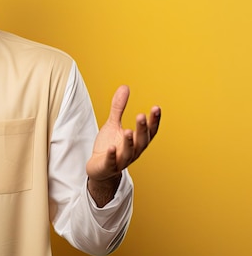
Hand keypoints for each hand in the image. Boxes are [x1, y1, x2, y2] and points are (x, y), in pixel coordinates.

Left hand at [86, 85, 160, 204]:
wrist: (99, 168)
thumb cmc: (109, 145)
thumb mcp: (113, 124)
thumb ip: (118, 108)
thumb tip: (125, 87)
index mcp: (137, 141)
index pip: (150, 131)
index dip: (154, 120)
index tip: (156, 108)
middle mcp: (133, 151)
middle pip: (142, 141)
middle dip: (143, 129)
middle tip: (142, 115)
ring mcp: (121, 161)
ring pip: (129, 153)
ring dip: (129, 142)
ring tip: (128, 131)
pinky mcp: (108, 167)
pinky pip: (111, 162)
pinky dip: (111, 156)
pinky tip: (111, 148)